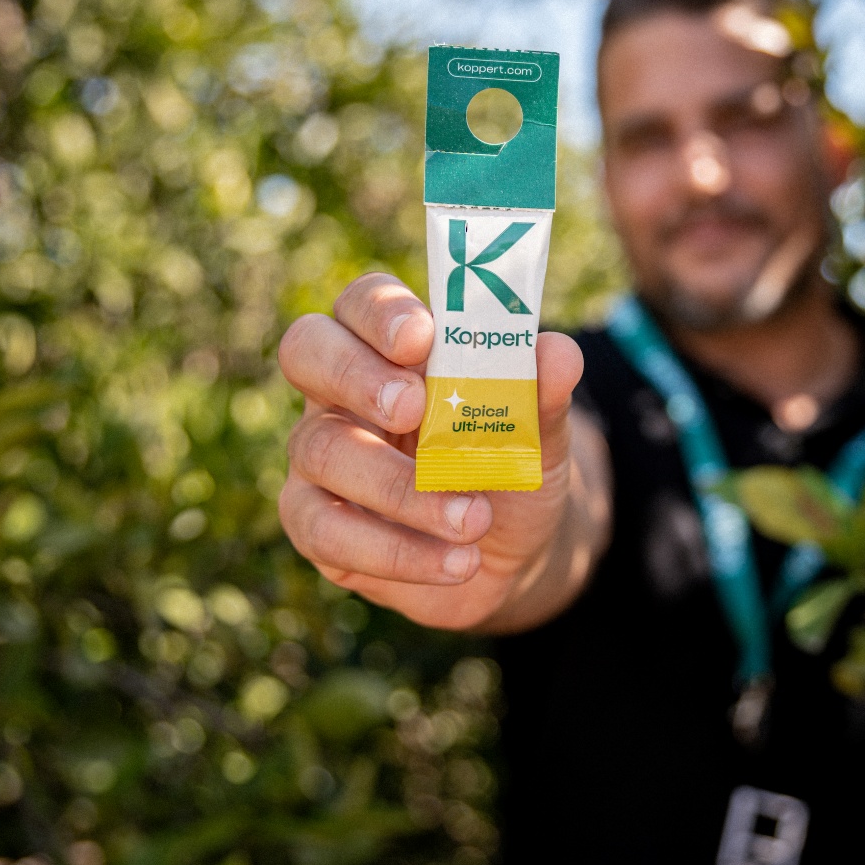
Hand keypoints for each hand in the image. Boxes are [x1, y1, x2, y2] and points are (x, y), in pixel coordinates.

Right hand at [277, 273, 606, 631]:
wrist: (512, 549)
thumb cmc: (511, 465)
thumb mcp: (539, 433)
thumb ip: (543, 394)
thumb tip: (559, 354)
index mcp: (391, 348)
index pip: (362, 302)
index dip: (381, 311)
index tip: (422, 337)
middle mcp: (341, 392)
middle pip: (306, 350)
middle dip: (356, 374)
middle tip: (412, 407)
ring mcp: (320, 457)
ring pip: (321, 450)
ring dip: (400, 488)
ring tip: (474, 519)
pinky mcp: (316, 524)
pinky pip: (327, 530)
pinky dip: (397, 551)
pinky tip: (457, 562)